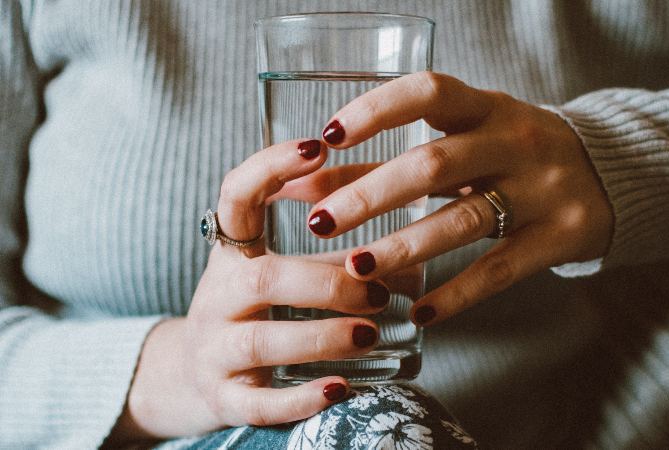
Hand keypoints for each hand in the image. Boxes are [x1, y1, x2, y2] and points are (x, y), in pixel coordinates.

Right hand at [110, 139, 388, 441]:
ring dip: (322, 335)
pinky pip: (258, 403)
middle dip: (325, 282)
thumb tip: (412, 261)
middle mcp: (215, 297)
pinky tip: (340, 389)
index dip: (270, 167)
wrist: (191, 376)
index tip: (318, 146)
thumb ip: (333, 261)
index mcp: (231, 255)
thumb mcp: (279, 276)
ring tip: (370, 333)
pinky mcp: (222, 399)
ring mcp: (213, 351)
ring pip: (261, 341)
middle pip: (262, 280)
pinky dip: (300, 398)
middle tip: (379, 291)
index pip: (235, 196)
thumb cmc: (253, 314)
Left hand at [305, 72, 613, 325]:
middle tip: (320, 222)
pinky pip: (500, 270)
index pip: (428, 92)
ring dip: (403, 247)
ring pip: (463, 220)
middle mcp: (516, 142)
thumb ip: (386, 160)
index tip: (328, 136)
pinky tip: (419, 313)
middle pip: (434, 164)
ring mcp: (542, 190)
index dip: (376, 111)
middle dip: (371, 195)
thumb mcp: (462, 142)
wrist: (611, 174)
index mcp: (487, 107)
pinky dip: (456, 294)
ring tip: (355, 269)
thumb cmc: (513, 153)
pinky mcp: (560, 236)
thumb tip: (306, 184)